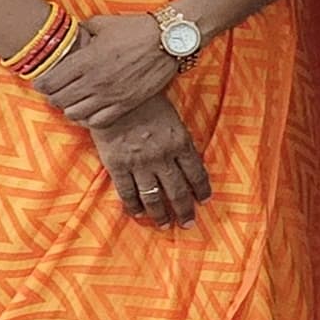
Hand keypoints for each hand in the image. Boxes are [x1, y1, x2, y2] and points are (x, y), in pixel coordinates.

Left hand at [37, 12, 177, 131]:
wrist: (169, 40)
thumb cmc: (136, 29)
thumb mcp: (103, 23)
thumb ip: (83, 30)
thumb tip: (73, 34)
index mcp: (84, 60)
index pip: (48, 83)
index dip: (41, 84)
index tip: (43, 82)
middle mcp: (93, 81)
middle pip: (58, 101)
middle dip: (53, 97)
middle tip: (57, 92)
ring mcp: (109, 95)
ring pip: (74, 114)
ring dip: (70, 109)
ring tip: (74, 101)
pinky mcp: (125, 104)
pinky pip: (97, 122)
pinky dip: (89, 119)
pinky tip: (91, 111)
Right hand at [90, 98, 211, 227]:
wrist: (116, 95)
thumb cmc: (148, 102)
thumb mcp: (174, 119)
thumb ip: (181, 142)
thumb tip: (189, 164)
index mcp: (180, 143)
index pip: (196, 174)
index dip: (201, 190)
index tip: (204, 202)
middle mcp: (162, 157)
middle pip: (177, 191)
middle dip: (184, 210)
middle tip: (188, 223)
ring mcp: (139, 163)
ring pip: (153, 197)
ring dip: (160, 214)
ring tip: (164, 225)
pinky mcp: (117, 165)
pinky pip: (127, 192)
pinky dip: (133, 206)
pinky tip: (137, 214)